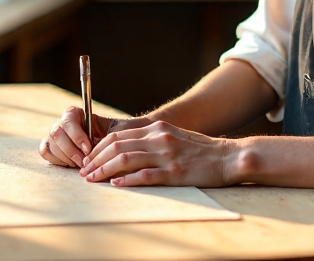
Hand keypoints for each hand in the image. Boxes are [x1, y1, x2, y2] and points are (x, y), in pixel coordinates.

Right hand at [37, 107, 150, 167]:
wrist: (105, 145)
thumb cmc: (109, 137)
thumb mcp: (112, 131)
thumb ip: (106, 132)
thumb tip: (103, 141)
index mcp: (74, 113)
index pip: (69, 120)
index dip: (77, 136)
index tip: (88, 149)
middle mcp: (61, 122)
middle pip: (57, 134)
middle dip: (72, 151)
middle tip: (84, 162)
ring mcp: (53, 134)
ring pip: (51, 144)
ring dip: (66, 157)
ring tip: (80, 164)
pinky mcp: (49, 146)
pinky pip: (45, 152)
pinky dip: (57, 160)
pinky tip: (70, 163)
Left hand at [79, 120, 235, 186]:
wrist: (229, 157)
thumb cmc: (201, 150)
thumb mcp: (174, 136)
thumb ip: (152, 139)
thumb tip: (127, 149)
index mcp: (157, 128)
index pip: (118, 135)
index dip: (98, 147)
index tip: (89, 159)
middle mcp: (159, 138)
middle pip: (117, 145)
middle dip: (96, 159)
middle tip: (84, 171)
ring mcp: (167, 155)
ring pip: (125, 159)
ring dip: (104, 170)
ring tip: (92, 179)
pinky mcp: (174, 172)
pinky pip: (145, 175)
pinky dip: (127, 180)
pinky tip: (115, 184)